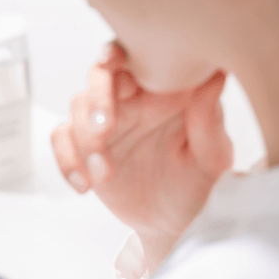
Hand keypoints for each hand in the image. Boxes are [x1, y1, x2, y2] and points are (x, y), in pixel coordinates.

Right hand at [51, 43, 232, 272]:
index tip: (111, 66)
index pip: (135, 55)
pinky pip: (63, 138)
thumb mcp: (212, 158)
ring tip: (104, 173)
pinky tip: (84, 184)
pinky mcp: (86, 147)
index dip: (117, 55)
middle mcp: (133, 99)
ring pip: (78, 107)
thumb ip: (209, 120)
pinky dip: (66, 160)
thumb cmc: (200, 185)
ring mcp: (107, 121)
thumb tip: (215, 77)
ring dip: (85, 140)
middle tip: (104, 129)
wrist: (176, 223)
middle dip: (96, 99)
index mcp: (164, 89)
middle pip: (100, 76)